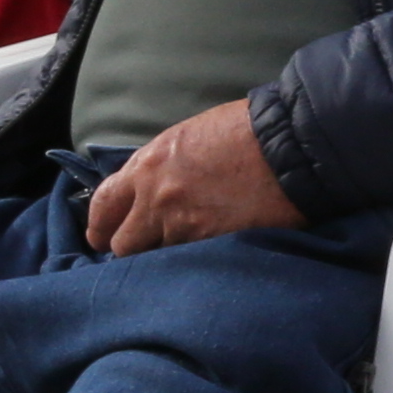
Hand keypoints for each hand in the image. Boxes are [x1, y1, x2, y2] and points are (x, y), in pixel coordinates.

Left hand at [84, 96, 303, 255]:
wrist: (291, 144)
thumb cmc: (246, 130)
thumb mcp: (188, 137)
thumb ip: (161, 166)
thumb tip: (152, 186)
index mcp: (146, 167)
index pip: (102, 206)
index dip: (101, 226)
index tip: (106, 236)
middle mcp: (156, 199)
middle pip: (123, 244)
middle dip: (132, 249)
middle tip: (146, 251)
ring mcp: (184, 226)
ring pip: (158, 258)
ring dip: (170, 256)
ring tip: (188, 251)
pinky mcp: (214, 244)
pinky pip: (192, 262)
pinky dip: (198, 262)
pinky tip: (210, 256)